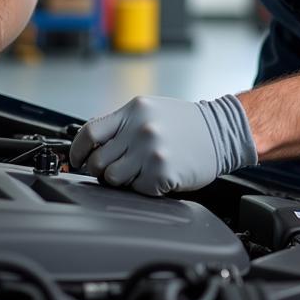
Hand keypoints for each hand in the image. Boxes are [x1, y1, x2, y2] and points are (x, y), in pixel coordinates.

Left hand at [69, 94, 256, 196]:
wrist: (222, 130)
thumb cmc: (185, 122)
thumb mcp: (150, 110)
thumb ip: (121, 122)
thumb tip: (90, 140)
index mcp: (133, 110)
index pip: (89, 132)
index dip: (77, 151)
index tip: (77, 160)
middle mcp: (140, 129)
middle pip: (97, 161)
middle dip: (100, 170)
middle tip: (113, 169)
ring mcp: (150, 152)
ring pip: (113, 179)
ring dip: (121, 180)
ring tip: (138, 171)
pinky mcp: (162, 173)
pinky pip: (137, 189)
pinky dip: (143, 187)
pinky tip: (156, 175)